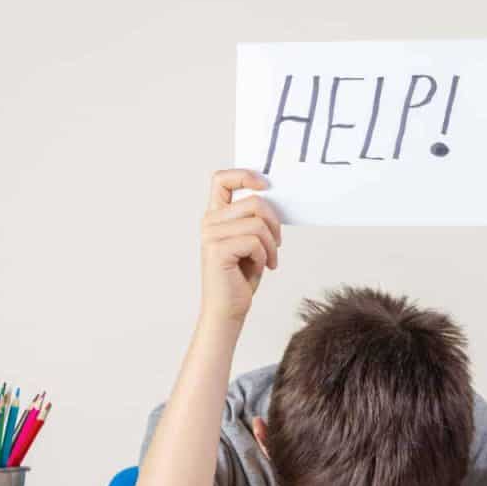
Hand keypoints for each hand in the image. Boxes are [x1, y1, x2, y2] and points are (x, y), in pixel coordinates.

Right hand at [199, 169, 281, 324]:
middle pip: (254, 202)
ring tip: (269, 259)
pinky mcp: (218, 249)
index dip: (245, 175)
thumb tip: (270, 197)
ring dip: (271, 244)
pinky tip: (258, 268)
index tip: (265, 185)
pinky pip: (255, 241)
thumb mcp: (249, 241)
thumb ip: (253, 218)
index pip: (222, 179)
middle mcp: (209, 222)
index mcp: (215, 216)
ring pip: (258, 223)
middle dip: (274, 223)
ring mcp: (211, 235)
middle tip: (277, 243)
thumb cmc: (239, 277)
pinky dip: (264, 256)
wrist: (227, 310)